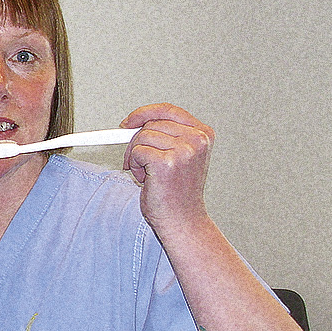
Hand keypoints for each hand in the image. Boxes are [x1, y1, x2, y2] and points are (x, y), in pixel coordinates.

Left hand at [120, 103, 214, 232]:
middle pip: (151, 123)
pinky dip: (134, 166)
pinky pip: (137, 152)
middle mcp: (197, 140)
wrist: (182, 220)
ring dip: (136, 156)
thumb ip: (165, 136)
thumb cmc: (177, 192)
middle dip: (136, 141)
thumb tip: (133, 123)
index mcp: (203, 134)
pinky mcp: (167, 162)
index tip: (128, 122)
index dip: (144, 113)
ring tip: (147, 174)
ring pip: (141, 137)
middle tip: (137, 161)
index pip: (168, 110)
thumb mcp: (179, 156)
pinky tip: (147, 180)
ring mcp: (184, 150)